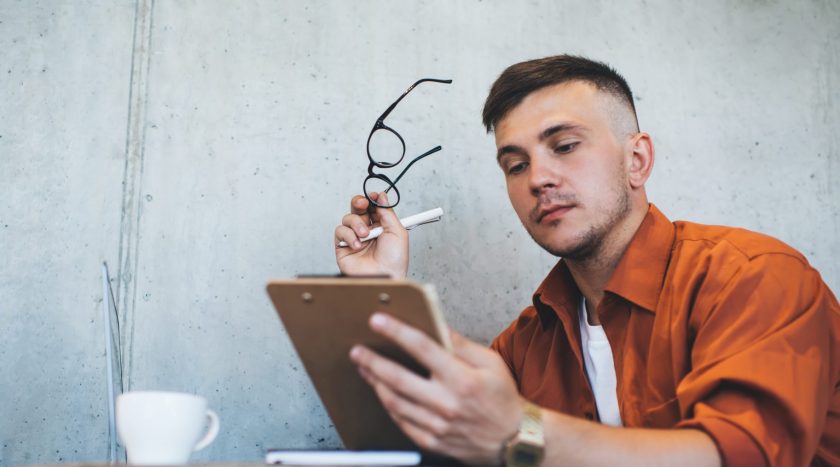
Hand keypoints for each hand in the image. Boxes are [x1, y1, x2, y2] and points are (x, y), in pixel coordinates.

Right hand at [334, 192, 408, 278]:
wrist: (385, 276)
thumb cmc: (394, 260)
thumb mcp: (398, 232)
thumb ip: (388, 212)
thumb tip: (381, 196)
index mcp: (381, 225)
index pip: (372, 206)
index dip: (371, 198)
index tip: (373, 195)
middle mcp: (367, 230)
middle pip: (357, 208)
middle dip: (359, 202)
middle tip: (363, 203)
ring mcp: (355, 237)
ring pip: (348, 218)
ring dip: (357, 223)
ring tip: (366, 235)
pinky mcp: (343, 246)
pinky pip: (340, 231)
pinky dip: (349, 235)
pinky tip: (358, 244)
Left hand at [349, 313, 522, 464]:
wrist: (515, 439)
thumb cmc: (503, 398)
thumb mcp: (490, 363)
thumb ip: (460, 344)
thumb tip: (437, 325)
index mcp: (462, 379)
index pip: (422, 348)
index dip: (397, 332)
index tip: (378, 320)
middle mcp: (447, 403)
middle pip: (398, 378)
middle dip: (373, 361)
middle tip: (357, 350)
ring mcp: (437, 425)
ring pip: (394, 402)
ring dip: (375, 383)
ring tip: (365, 369)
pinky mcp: (432, 441)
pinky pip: (401, 422)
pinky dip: (388, 405)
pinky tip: (382, 392)